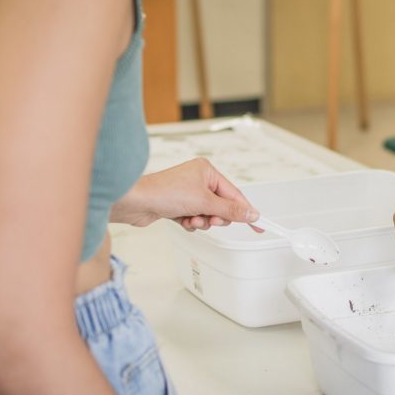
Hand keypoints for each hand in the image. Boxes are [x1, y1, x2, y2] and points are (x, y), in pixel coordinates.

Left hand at [113, 158, 258, 231]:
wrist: (136, 202)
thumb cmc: (164, 192)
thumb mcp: (204, 202)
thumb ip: (230, 210)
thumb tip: (251, 213)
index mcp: (207, 171)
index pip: (234, 193)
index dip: (246, 210)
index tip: (258, 223)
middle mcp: (198, 180)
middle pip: (221, 206)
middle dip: (215, 216)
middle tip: (209, 218)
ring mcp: (187, 193)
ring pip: (208, 215)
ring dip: (202, 221)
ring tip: (191, 219)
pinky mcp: (178, 205)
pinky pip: (195, 218)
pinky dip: (191, 223)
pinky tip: (182, 220)